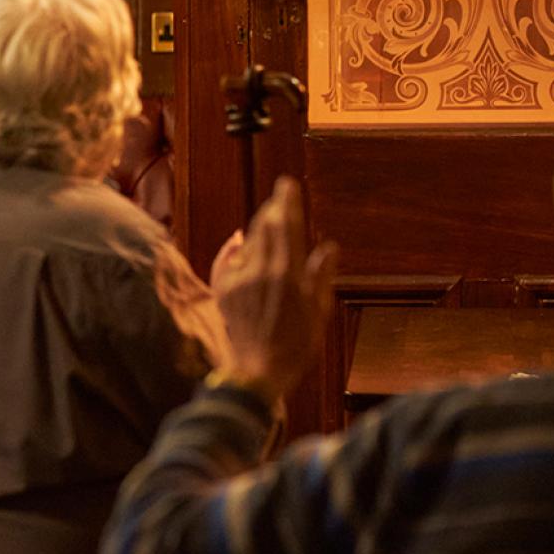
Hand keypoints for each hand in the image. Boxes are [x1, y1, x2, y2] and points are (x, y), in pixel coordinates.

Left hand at [209, 177, 337, 399]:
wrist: (258, 368)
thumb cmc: (296, 345)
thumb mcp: (318, 311)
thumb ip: (321, 276)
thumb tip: (330, 247)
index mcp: (288, 274)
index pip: (287, 227)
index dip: (286, 203)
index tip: (286, 185)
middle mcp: (261, 272)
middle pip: (264, 228)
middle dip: (273, 208)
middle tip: (279, 195)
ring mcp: (239, 280)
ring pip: (247, 241)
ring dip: (257, 227)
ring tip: (267, 217)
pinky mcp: (223, 289)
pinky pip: (229, 259)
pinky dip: (237, 248)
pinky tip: (241, 241)